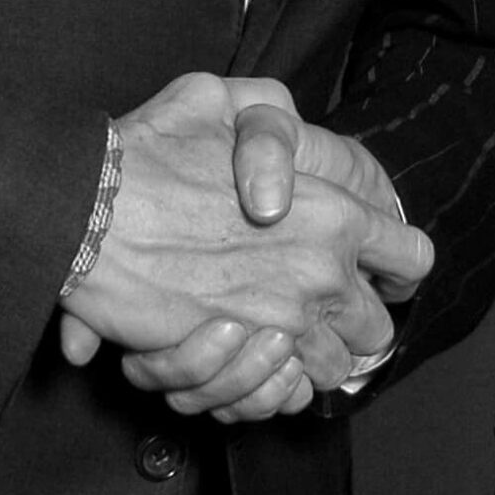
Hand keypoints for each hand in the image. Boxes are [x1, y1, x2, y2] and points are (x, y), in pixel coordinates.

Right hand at [55, 74, 428, 417]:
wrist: (85, 213)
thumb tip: (277, 179)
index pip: (408, 257)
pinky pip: (274, 397)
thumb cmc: (149, 149)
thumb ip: (263, 123)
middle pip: (375, 329)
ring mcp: (276, 325)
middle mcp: (316, 276)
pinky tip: (241, 353)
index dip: (398, 262)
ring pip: (326, 371)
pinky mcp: (231, 363)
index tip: (381, 267)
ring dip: (308, 357)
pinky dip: (266, 386)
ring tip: (273, 330)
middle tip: (322, 304)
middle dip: (356, 321)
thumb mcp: (213, 97)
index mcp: (333, 215)